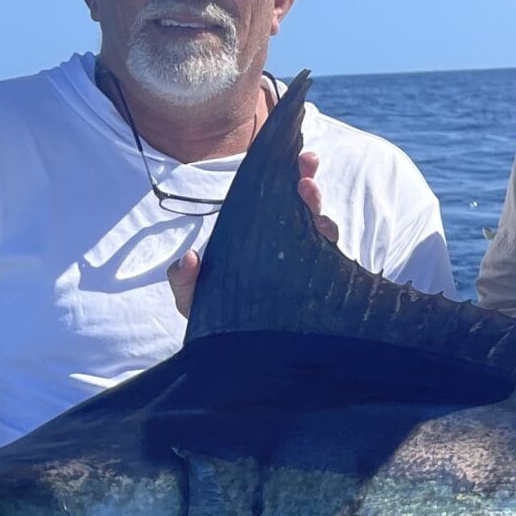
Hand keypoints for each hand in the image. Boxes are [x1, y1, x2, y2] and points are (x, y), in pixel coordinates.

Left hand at [166, 149, 346, 314]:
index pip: (279, 204)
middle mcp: (287, 249)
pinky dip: (330, 252)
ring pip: (321, 234)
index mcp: (260, 240)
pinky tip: (325, 242)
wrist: (232, 356)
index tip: (298, 159)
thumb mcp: (193, 298)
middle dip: (309, 188)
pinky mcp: (316, 291)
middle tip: (306, 175)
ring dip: (320, 215)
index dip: (292, 178)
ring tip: (313, 203)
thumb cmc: (214, 320)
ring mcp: (304, 269)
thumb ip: (184, 280)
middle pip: (306, 211)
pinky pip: (330, 266)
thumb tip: (190, 258)